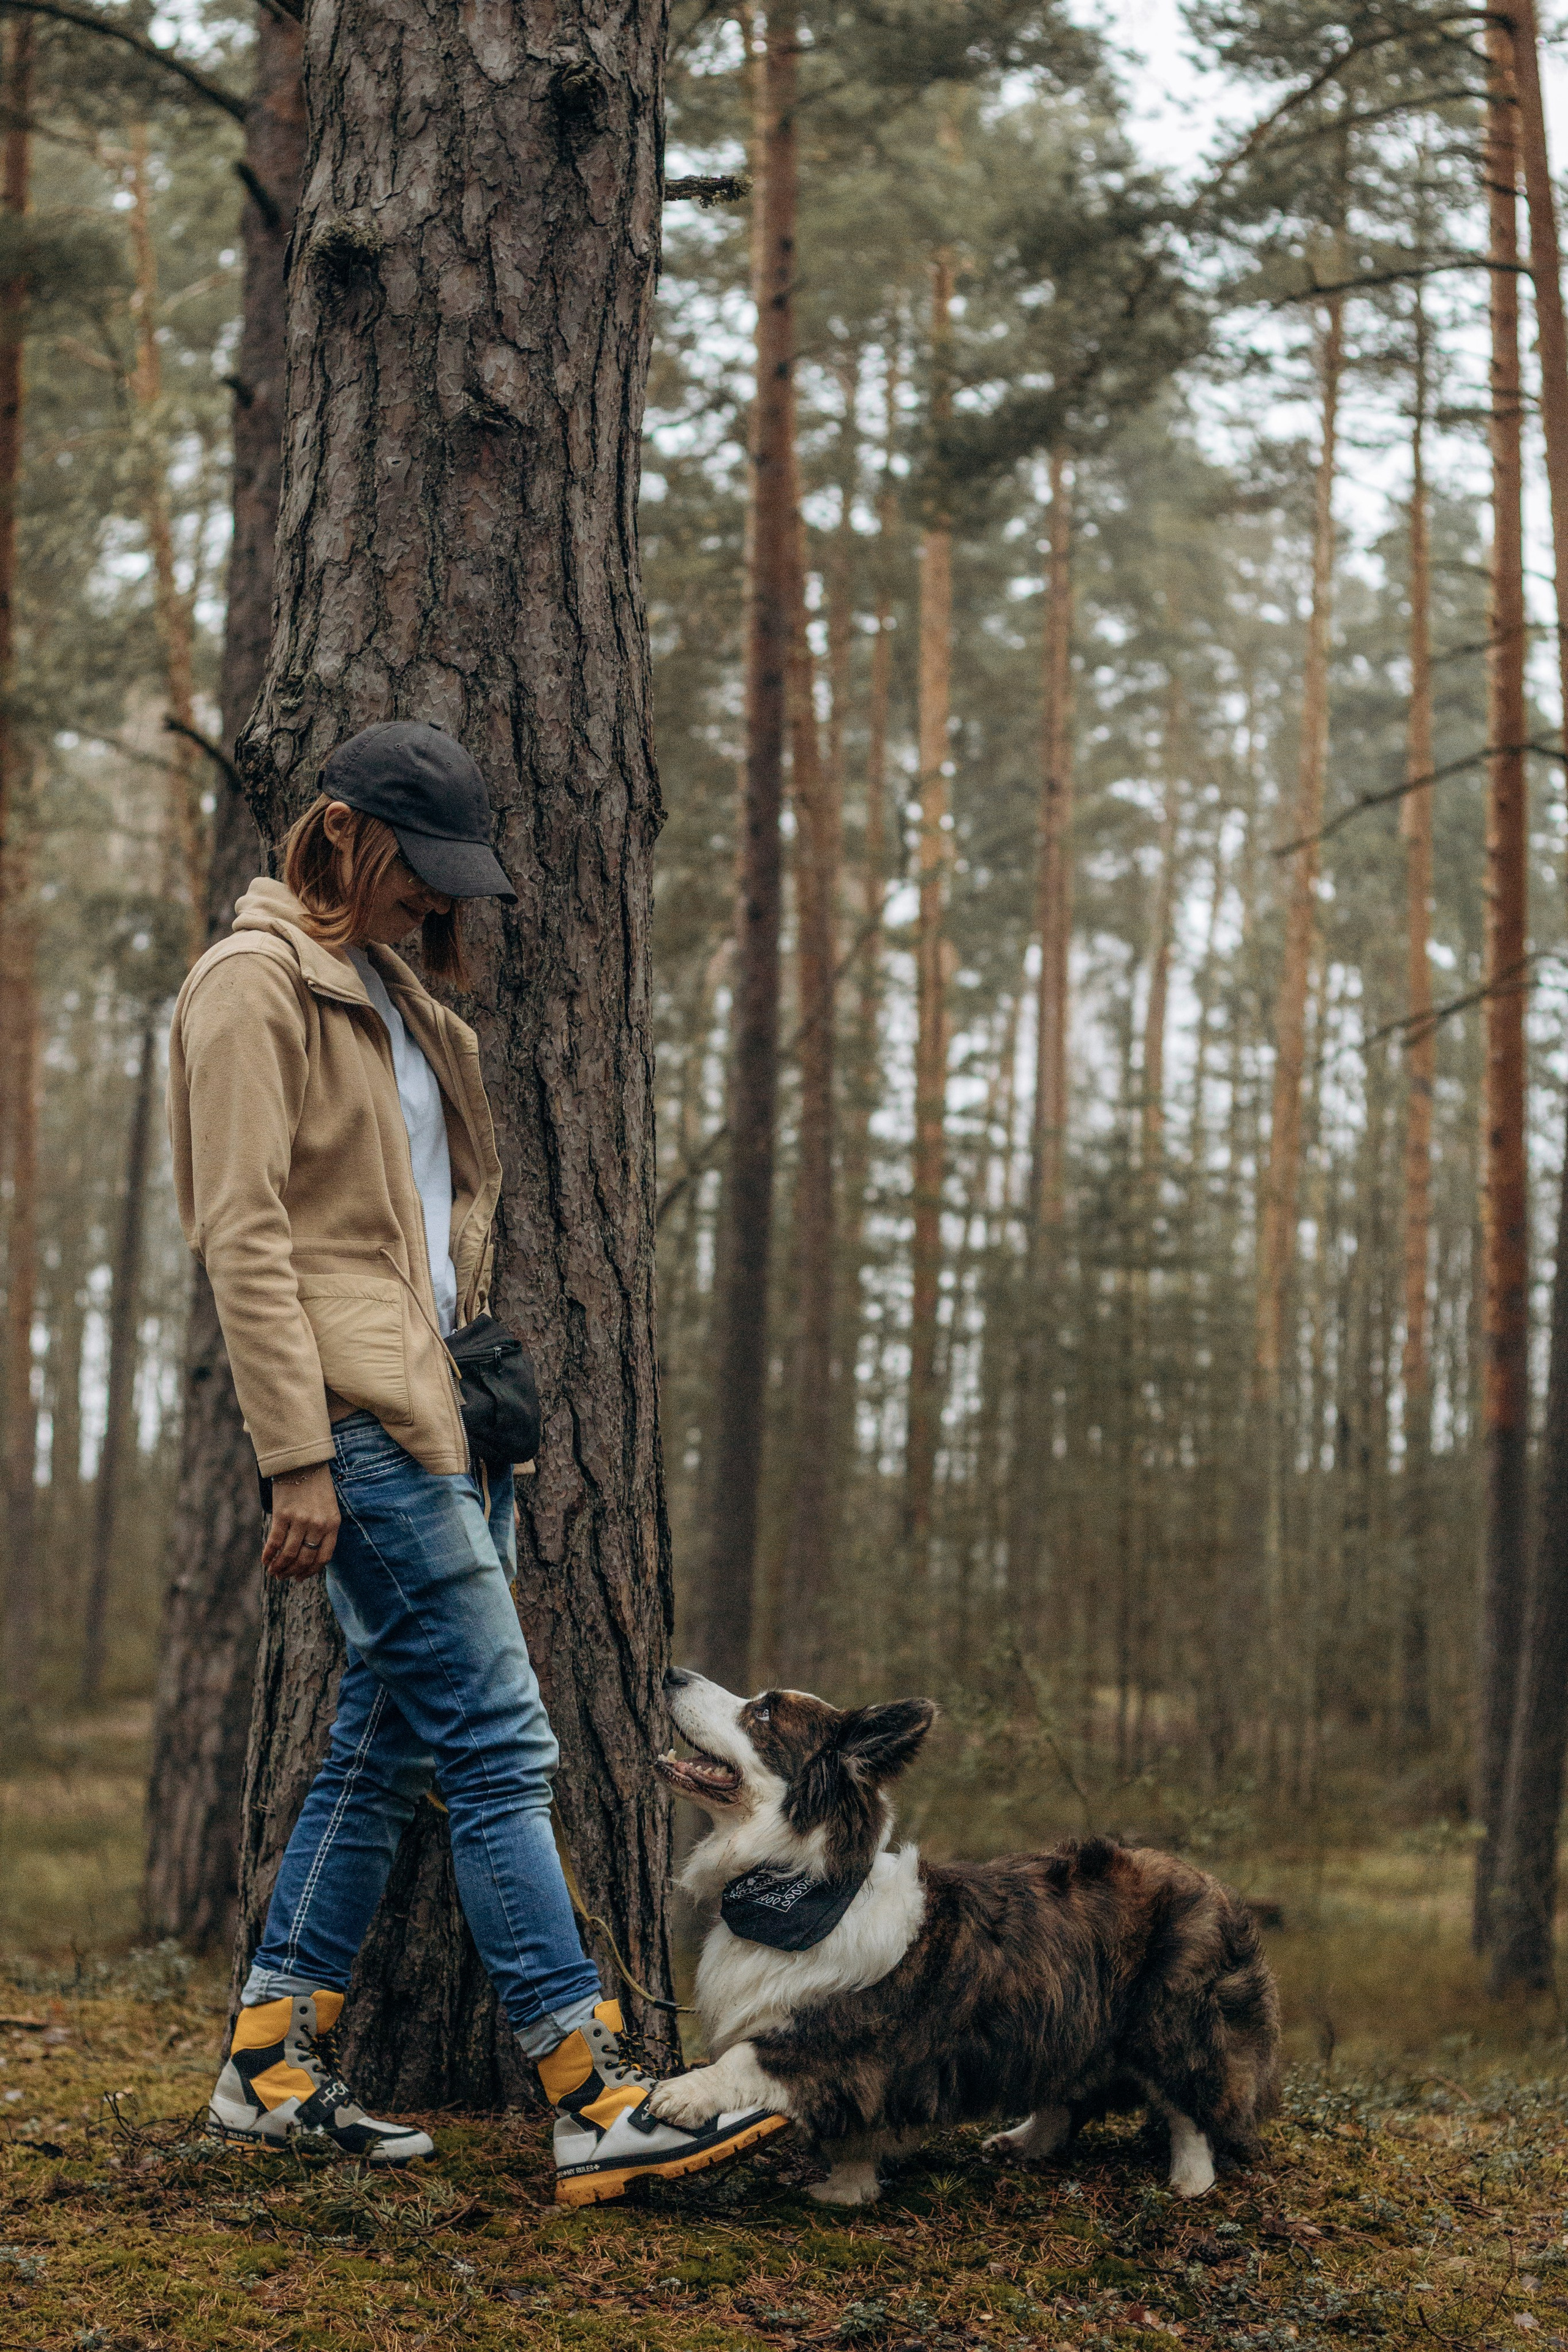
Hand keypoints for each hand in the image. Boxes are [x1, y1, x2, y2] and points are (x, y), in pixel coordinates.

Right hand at [262, 1463, 339, 1578]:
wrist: (302, 1463)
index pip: (323, 1557)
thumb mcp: (329, 1508)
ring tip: (273, 1572)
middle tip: (283, 1577)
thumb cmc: (316, 1487)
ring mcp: (300, 1520)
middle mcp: (318, 1524)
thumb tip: (310, 1556)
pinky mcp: (283, 1514)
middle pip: (305, 1558)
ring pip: (289, 1554)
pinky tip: (265, 1560)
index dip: (311, 1571)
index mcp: (333, 1524)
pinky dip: (269, 1554)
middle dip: (293, 1572)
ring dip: (279, 1567)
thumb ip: (323, 1530)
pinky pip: (275, 1541)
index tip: (301, 1578)